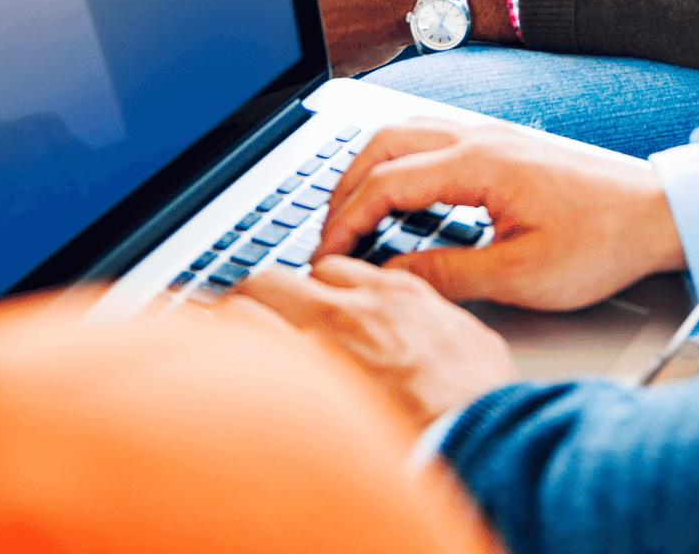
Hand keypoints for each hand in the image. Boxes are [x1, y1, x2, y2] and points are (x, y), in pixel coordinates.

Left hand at [234, 258, 517, 425]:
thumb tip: (427, 328)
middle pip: (272, 279)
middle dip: (257, 300)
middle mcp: (348, 309)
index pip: (328, 269)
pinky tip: (222, 381)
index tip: (304, 310)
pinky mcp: (295, 386)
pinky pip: (239, 358)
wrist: (472, 429)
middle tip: (252, 326)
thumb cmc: (476, 396)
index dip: (309, 291)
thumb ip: (433, 321)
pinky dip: (226, 365)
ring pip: (245, 308)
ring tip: (227, 353)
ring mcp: (316, 344)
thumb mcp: (470, 338)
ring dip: (234, 328)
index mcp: (393, 294)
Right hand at [316, 117, 686, 311]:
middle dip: (342, 187)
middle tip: (324, 237)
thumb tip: (387, 277)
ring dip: (369, 169)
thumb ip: (447, 274)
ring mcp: (493, 135)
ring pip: (406, 133)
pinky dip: (398, 163)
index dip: (344, 221)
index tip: (324, 259)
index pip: (385, 182)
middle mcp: (480, 137)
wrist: (658, 212)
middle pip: (384, 143)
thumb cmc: (601, 243)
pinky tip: (397, 198)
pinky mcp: (505, 145)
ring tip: (349, 218)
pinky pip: (432, 139)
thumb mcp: (521, 275)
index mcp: (479, 164)